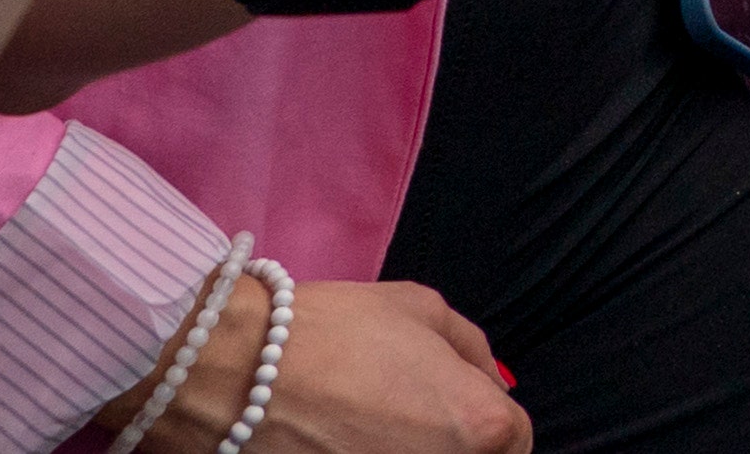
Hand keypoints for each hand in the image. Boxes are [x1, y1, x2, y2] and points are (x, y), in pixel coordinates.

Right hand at [160, 271, 529, 453]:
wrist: (234, 371)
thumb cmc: (331, 332)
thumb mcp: (422, 310)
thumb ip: (471, 351)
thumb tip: (495, 383)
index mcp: (479, 425)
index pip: (515, 441)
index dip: (489, 422)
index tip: (453, 410)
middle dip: (455, 444)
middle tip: (405, 420)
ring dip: (412, 452)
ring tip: (369, 432)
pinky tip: (341, 445)